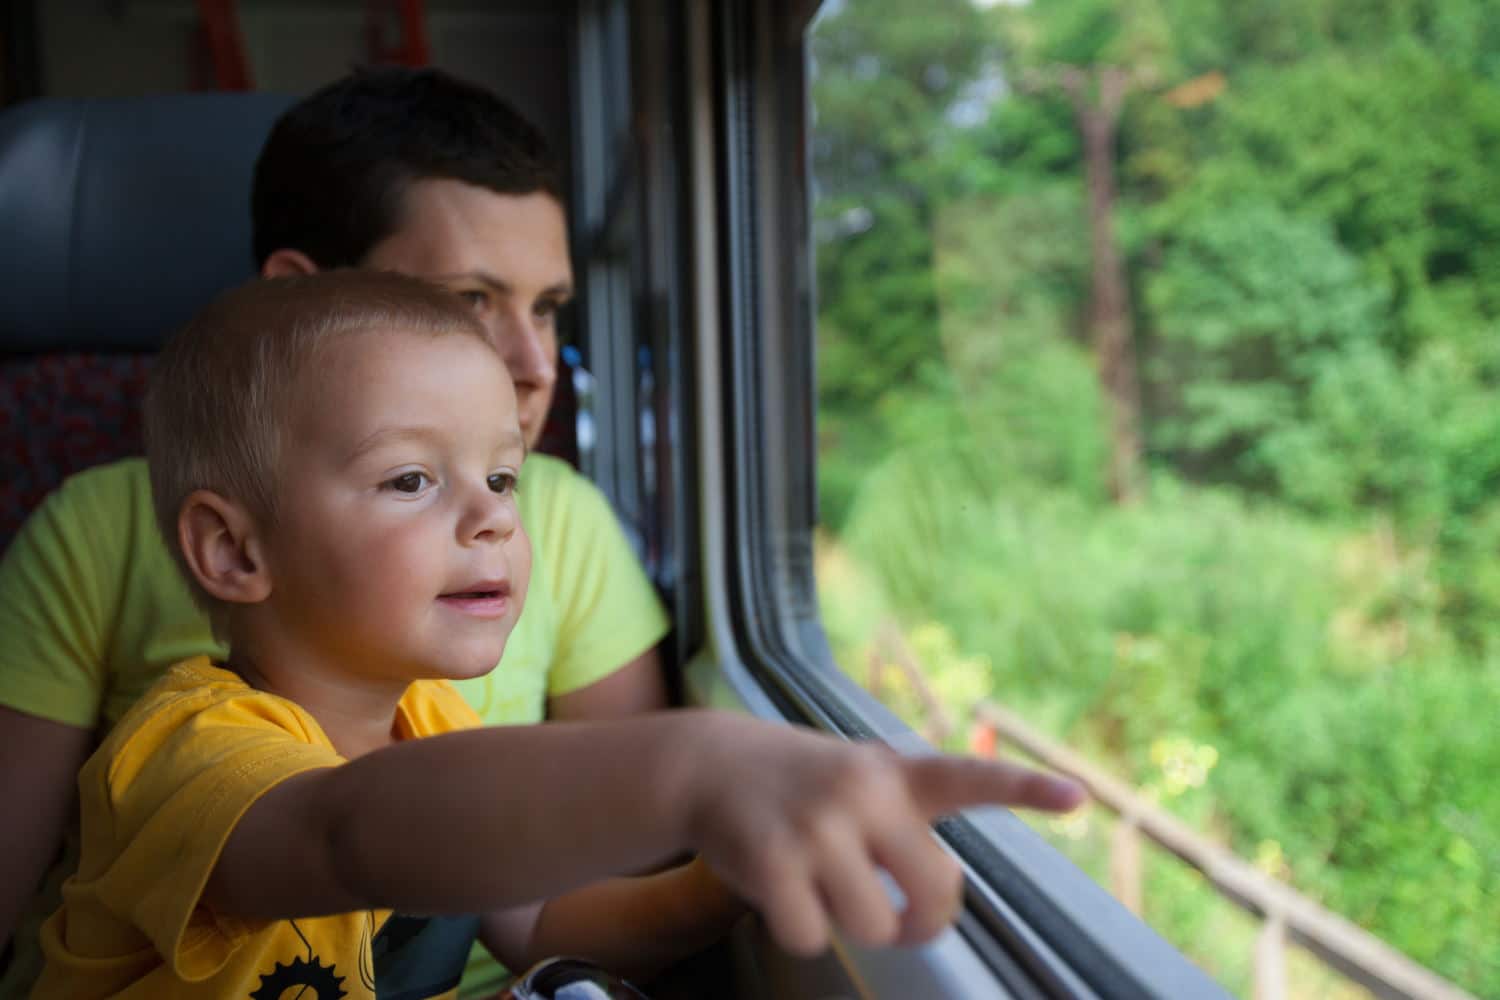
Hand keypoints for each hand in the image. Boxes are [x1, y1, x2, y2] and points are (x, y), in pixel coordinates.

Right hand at [679, 715, 1083, 956]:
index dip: (1026, 791)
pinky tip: (778, 892)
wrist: (708, 764)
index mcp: (894, 774)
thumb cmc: (800, 786)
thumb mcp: (859, 777)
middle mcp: (863, 793)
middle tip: (898, 918)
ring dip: (847, 923)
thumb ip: (903, 823)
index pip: (970, 778)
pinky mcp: (774, 860)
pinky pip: (811, 937)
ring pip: (873, 926)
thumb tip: (928, 912)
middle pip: (935, 895)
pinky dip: (798, 930)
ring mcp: (818, 825)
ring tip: (816, 882)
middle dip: (919, 922)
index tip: (1078, 798)